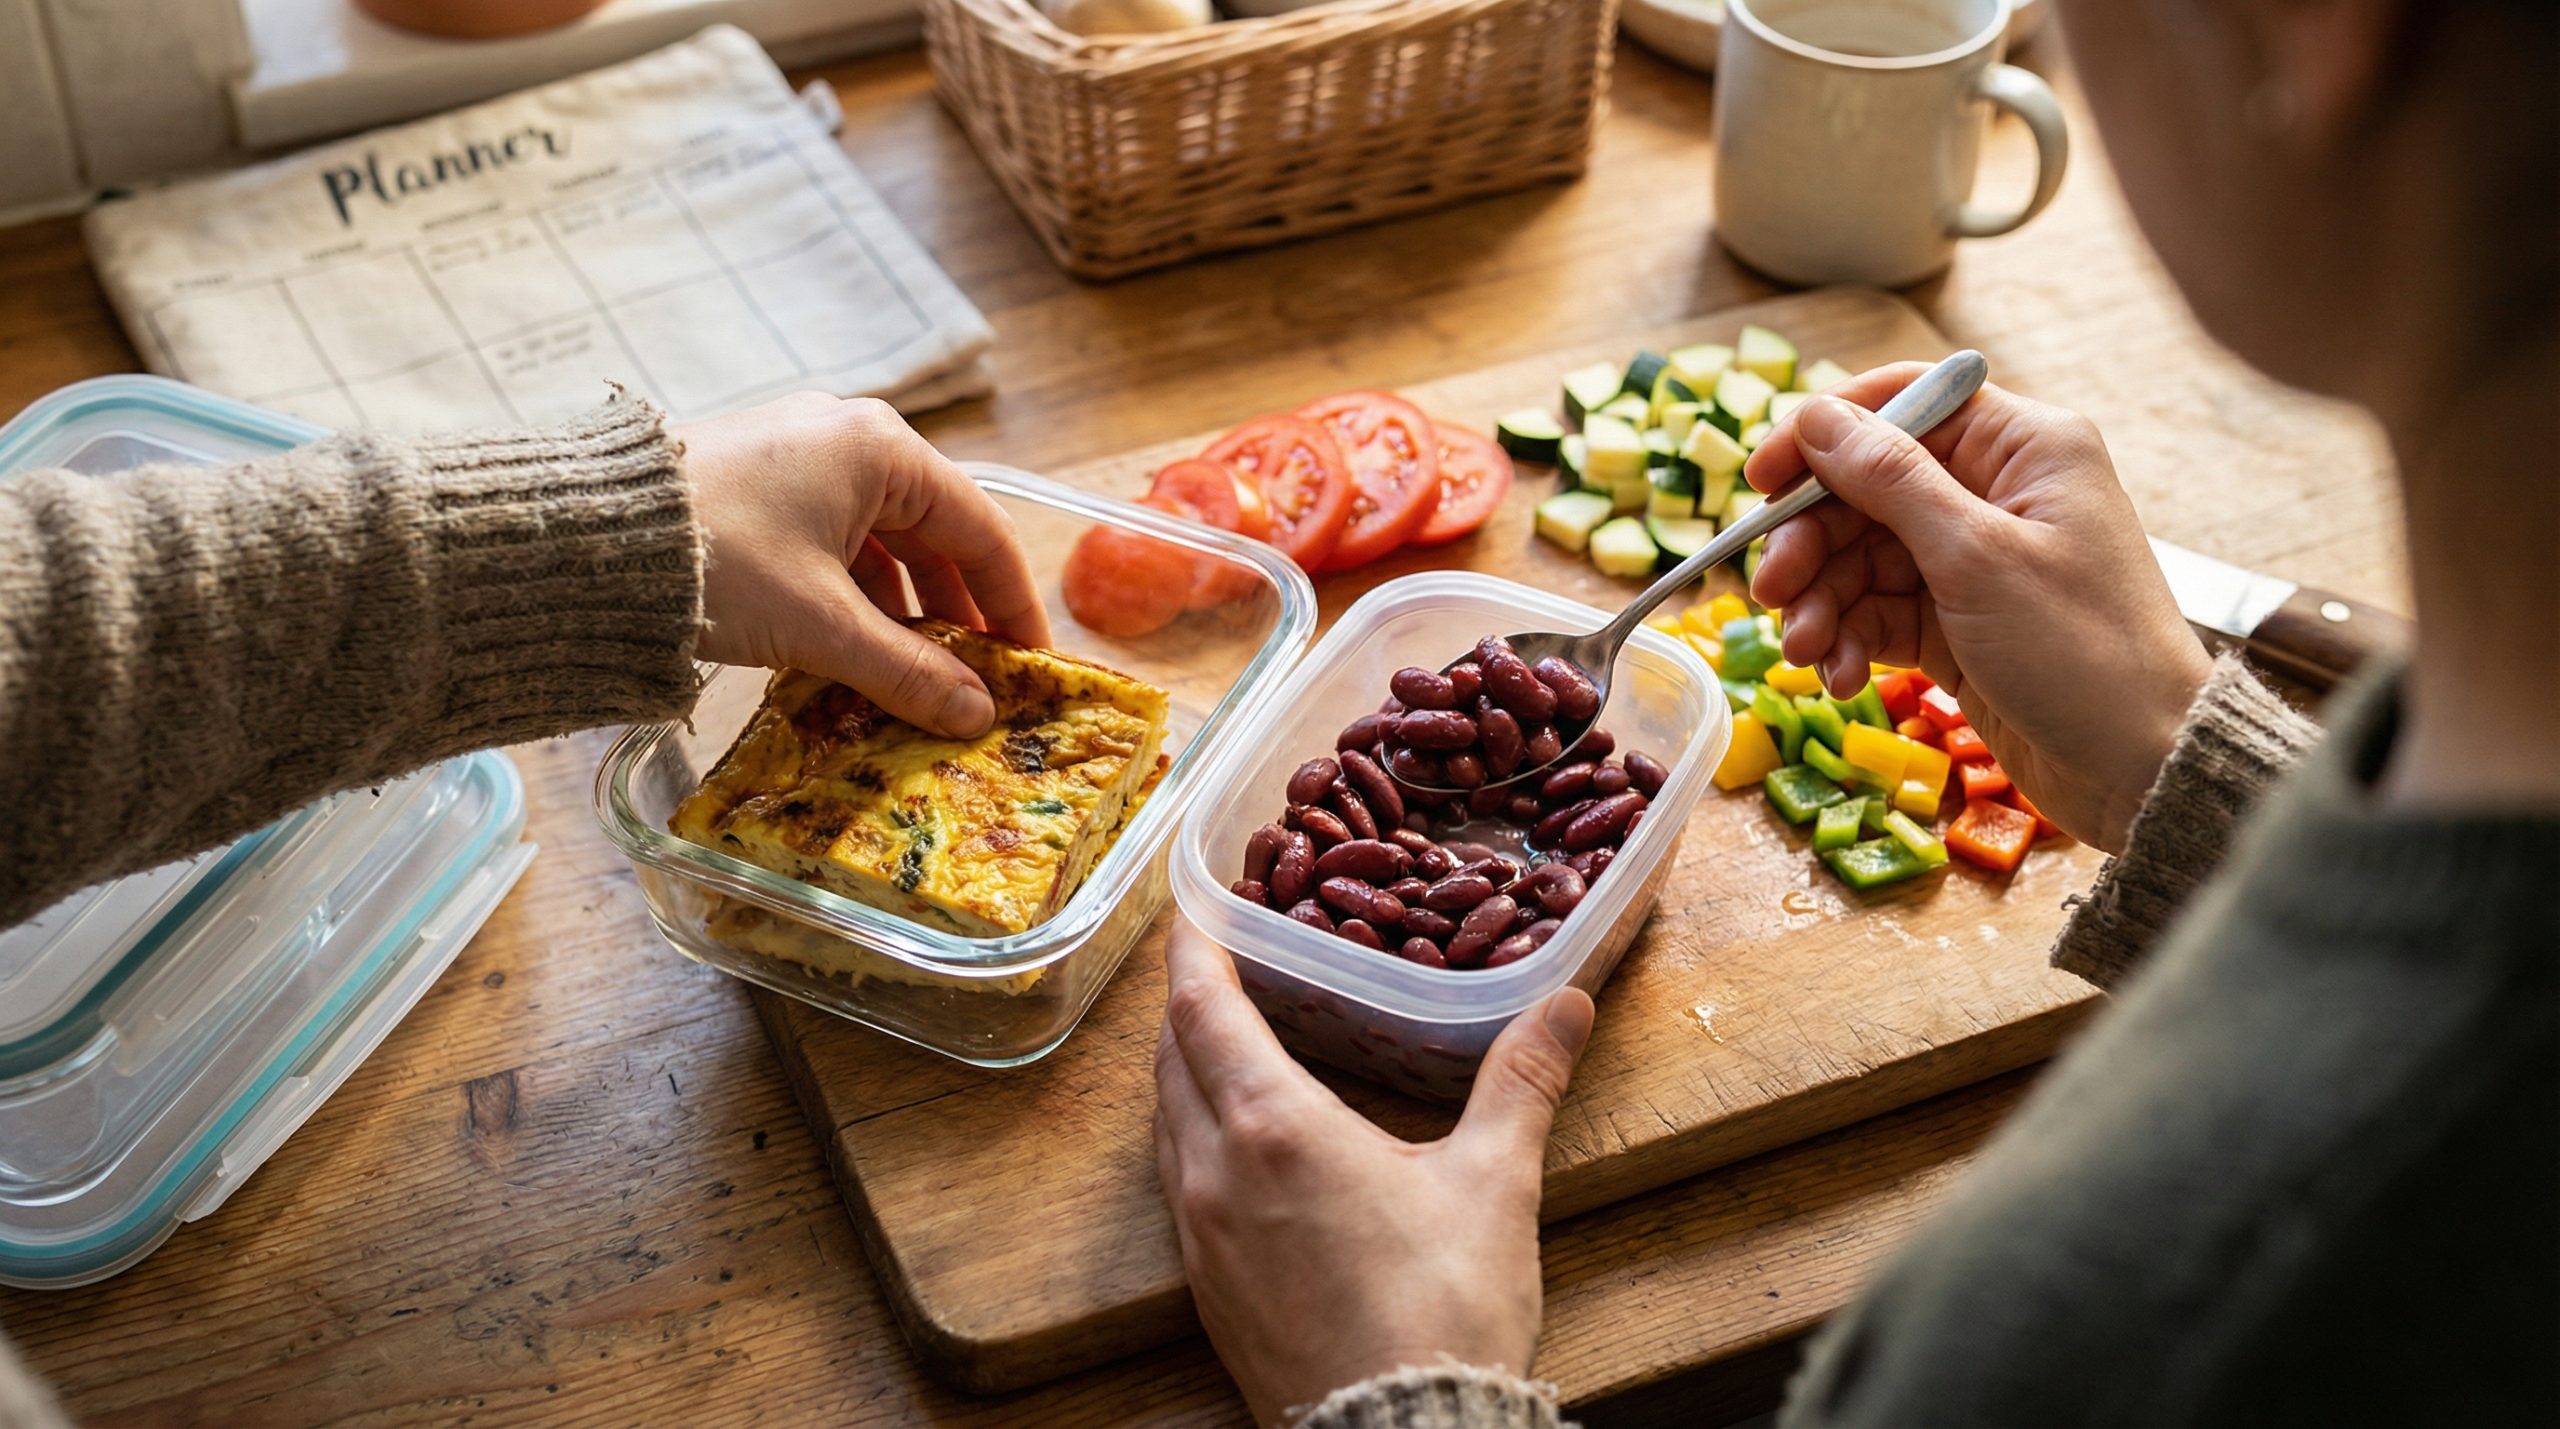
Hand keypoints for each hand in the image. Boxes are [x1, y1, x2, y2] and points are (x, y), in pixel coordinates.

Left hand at [680, 393, 1049, 737]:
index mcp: (882, 449)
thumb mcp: (822, 625)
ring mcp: (799, 460)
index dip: (1012, 603)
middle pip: (934, 535)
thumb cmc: (717, 559)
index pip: (982, 529)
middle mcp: (847, 439)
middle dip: (957, 614)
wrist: (582, 540)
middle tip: (977, 680)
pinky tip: (853, 653)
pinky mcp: (759, 487)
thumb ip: (907, 673)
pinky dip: (854, 599)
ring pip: (881, 544)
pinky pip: (834, 545)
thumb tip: (975, 716)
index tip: (1030, 664)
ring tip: (915, 678)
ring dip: (903, 613)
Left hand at [1155, 920, 1594, 1426]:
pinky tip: (1235, 1140)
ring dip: (1185, 1066)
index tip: (1199, 905)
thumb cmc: (1444, 1313)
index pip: (1202, 1008)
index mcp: (1273, 1128)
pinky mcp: (1205, 1287)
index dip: (1195, 948)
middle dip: (1189, 999)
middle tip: (1221, 960)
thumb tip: (1566, 1002)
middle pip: (1171, 1056)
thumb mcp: (1494, 1185)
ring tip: (1224, 1037)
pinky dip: (1191, 1130)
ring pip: (1166, 1119)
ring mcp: (1199, 1236)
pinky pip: (1175, 1179)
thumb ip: (1522, 1081)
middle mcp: (1213, 1172)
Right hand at [1745, 366, 2212, 851]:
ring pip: (1860, 557)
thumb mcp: (1977, 557)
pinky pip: (1877, 612)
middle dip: (1811, 542)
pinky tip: (1839, 676)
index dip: (1824, 434)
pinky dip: (1849, 640)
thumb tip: (1819, 416)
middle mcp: (1995, 491)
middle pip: (1865, 488)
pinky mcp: (1956, 622)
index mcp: (2021, 447)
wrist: (2142, 768)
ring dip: (1821, 602)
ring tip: (1804, 651)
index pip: (1903, 404)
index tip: (1762, 477)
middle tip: (1771, 592)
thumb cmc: (2083, 649)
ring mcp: (1973, 560)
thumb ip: (1890, 481)